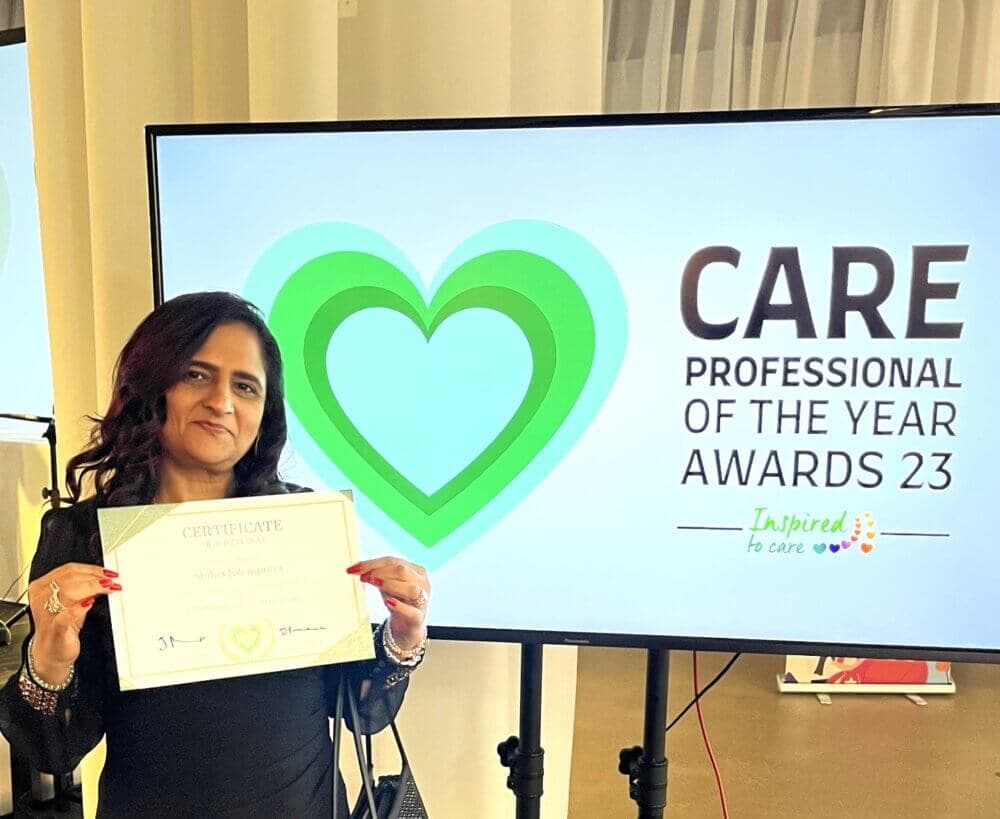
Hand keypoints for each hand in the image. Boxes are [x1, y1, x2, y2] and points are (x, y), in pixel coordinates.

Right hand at [27, 563, 120, 682]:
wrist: (52, 653)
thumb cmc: (62, 626)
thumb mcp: (72, 602)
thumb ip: (83, 587)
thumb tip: (104, 576)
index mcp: (42, 587)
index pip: (68, 570)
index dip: (91, 569)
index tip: (108, 572)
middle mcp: (42, 598)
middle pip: (70, 578)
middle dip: (95, 577)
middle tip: (112, 580)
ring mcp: (48, 614)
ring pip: (68, 592)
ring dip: (92, 587)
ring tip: (108, 588)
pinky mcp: (55, 630)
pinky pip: (64, 616)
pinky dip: (78, 608)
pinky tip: (90, 603)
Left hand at [347, 558, 429, 650]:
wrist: (407, 627)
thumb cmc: (398, 601)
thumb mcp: (387, 585)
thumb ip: (377, 575)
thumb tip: (357, 568)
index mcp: (416, 571)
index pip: (393, 561)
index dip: (372, 563)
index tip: (353, 569)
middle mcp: (423, 583)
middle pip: (402, 571)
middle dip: (379, 572)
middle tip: (363, 577)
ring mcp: (423, 601)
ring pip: (411, 588)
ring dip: (390, 584)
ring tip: (373, 583)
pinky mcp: (419, 619)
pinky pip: (412, 612)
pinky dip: (400, 607)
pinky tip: (388, 602)